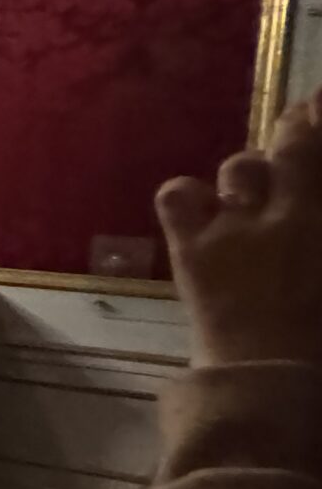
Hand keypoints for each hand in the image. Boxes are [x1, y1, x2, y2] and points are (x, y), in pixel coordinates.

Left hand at [157, 90, 321, 368]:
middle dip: (299, 126)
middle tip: (302, 117)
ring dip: (248, 173)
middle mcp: (293, 214)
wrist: (274, 385)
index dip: (318, 120)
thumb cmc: (319, 338)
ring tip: (250, 193)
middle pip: (296, 145)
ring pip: (241, 167)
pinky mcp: (194, 246)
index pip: (316, 153)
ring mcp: (239, 226)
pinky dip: (189, 196)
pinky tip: (199, 208)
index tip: (318, 103)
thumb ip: (314, 230)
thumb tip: (304, 211)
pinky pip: (180, 195)